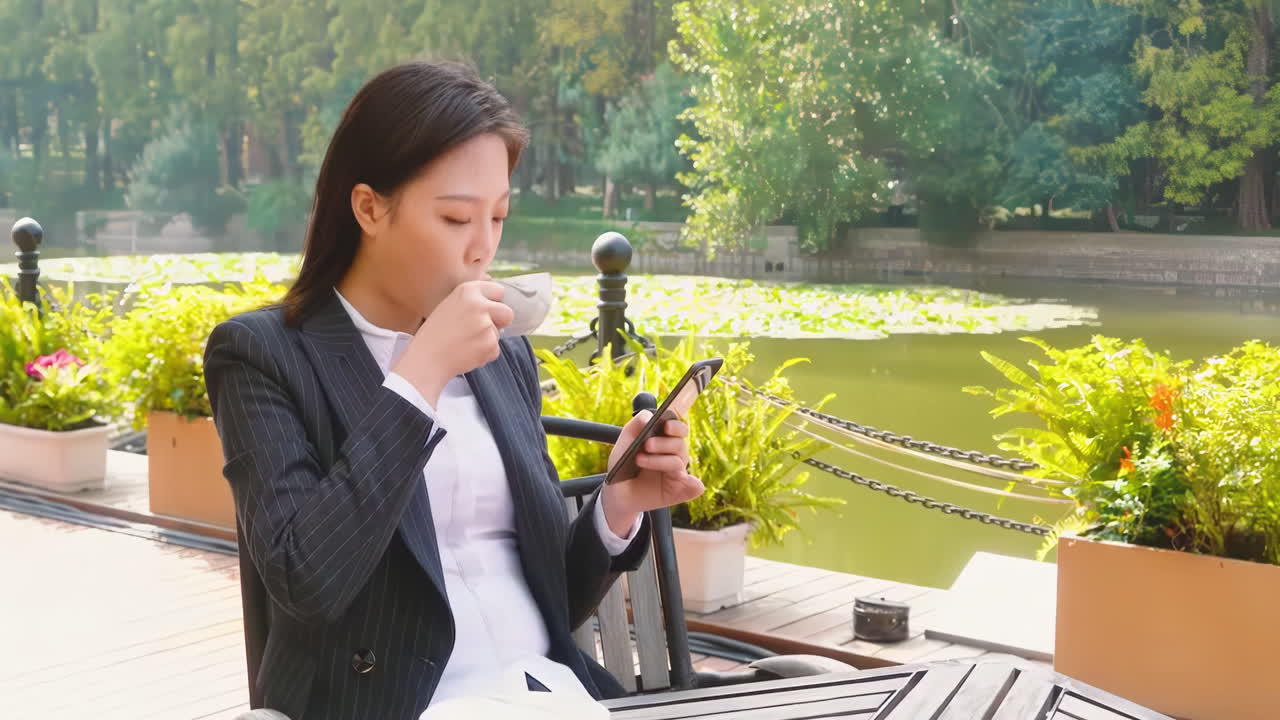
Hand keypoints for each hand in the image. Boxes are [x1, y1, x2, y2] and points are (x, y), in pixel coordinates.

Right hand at [392, 280, 513, 405]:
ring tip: (464, 344)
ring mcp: (486, 324)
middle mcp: (479, 304)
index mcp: (468, 290)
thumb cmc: (435, 334)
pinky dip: (484, 355)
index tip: (487, 311)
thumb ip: (473, 302)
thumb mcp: (450, 306)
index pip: (499, 291)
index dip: (495, 303)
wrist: (426, 359)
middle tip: (481, 330)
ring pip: (498, 334)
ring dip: (487, 341)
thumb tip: (497, 307)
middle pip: (508, 313)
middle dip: (500, 323)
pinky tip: (467, 354)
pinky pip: (495, 350)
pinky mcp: (489, 344)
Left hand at [601, 411, 705, 535]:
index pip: (678, 429)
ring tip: (640, 460)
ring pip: (678, 463)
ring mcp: (676, 474)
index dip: (675, 426)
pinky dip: (693, 485)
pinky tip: (691, 483)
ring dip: (660, 461)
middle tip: (647, 445)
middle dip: (664, 443)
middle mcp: (674, 456)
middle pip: (679, 445)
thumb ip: (634, 427)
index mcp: (665, 441)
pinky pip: (691, 488)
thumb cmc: (623, 467)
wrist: (616, 494)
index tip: (665, 425)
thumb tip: (649, 415)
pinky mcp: (677, 492)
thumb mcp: (623, 445)